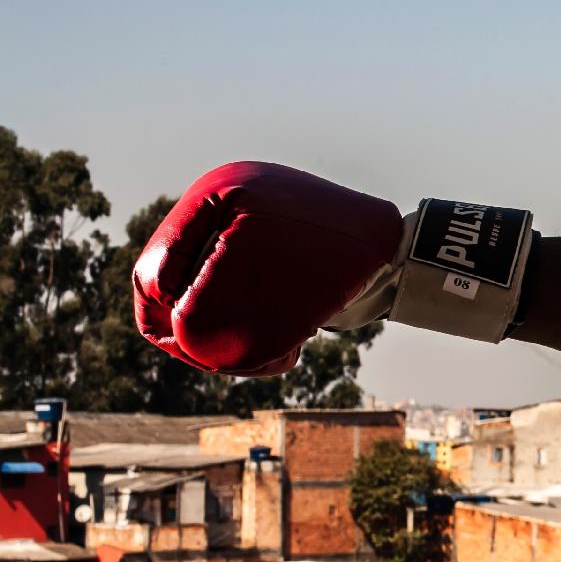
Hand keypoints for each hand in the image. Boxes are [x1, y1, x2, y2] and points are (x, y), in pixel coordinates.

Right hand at [132, 161, 403, 375]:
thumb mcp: (267, 295)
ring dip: (235, 344)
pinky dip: (258, 338)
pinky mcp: (273, 265)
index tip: (208, 355)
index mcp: (216, 199)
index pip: (154, 275)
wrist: (404, 259)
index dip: (170, 324)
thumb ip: (212, 317)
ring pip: (213, 308)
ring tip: (278, 356)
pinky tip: (290, 351)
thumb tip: (181, 340)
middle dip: (206, 338)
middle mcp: (228, 211)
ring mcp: (250, 237)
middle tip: (245, 363)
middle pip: (180, 295)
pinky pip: (243, 309)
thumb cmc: (337, 264)